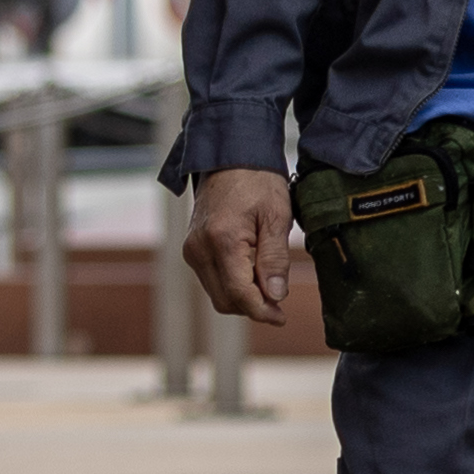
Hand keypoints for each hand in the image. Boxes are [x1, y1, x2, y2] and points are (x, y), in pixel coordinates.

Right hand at [185, 166, 301, 324]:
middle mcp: (199, 249)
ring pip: (217, 294)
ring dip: (243, 297)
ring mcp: (191, 249)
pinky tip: (253, 273)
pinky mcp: (192, 249)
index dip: (262, 311)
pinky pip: (212, 280)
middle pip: (225, 300)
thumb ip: (275, 259)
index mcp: (222, 241)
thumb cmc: (258, 181)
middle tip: (280, 302)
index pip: (239, 294)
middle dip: (253, 307)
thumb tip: (276, 296)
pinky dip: (232, 284)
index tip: (282, 317)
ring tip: (269, 284)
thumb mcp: (277, 216)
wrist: (231, 156)